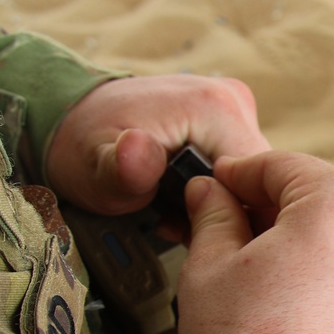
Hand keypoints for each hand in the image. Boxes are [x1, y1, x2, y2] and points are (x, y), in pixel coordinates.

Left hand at [45, 75, 270, 214]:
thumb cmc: (85, 148)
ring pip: (254, 179)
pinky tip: (187, 199)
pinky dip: (220, 190)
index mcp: (215, 107)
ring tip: (178, 213)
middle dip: (228, 213)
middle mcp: (234, 101)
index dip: (234, 219)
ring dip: (225, 205)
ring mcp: (235, 107)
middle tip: (180, 226)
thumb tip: (138, 149)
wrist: (72, 118)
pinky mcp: (230, 118)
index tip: (193, 232)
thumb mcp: (97, 169)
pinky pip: (242, 168)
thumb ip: (124, 169)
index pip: (260, 185)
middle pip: (261, 182)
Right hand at [176, 152, 333, 333]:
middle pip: (325, 199)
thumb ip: (214, 215)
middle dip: (278, 211)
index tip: (217, 188)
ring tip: (266, 283)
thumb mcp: (209, 271)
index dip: (239, 175)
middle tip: (233, 234)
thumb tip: (212, 195)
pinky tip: (302, 315)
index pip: (284, 166)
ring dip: (311, 247)